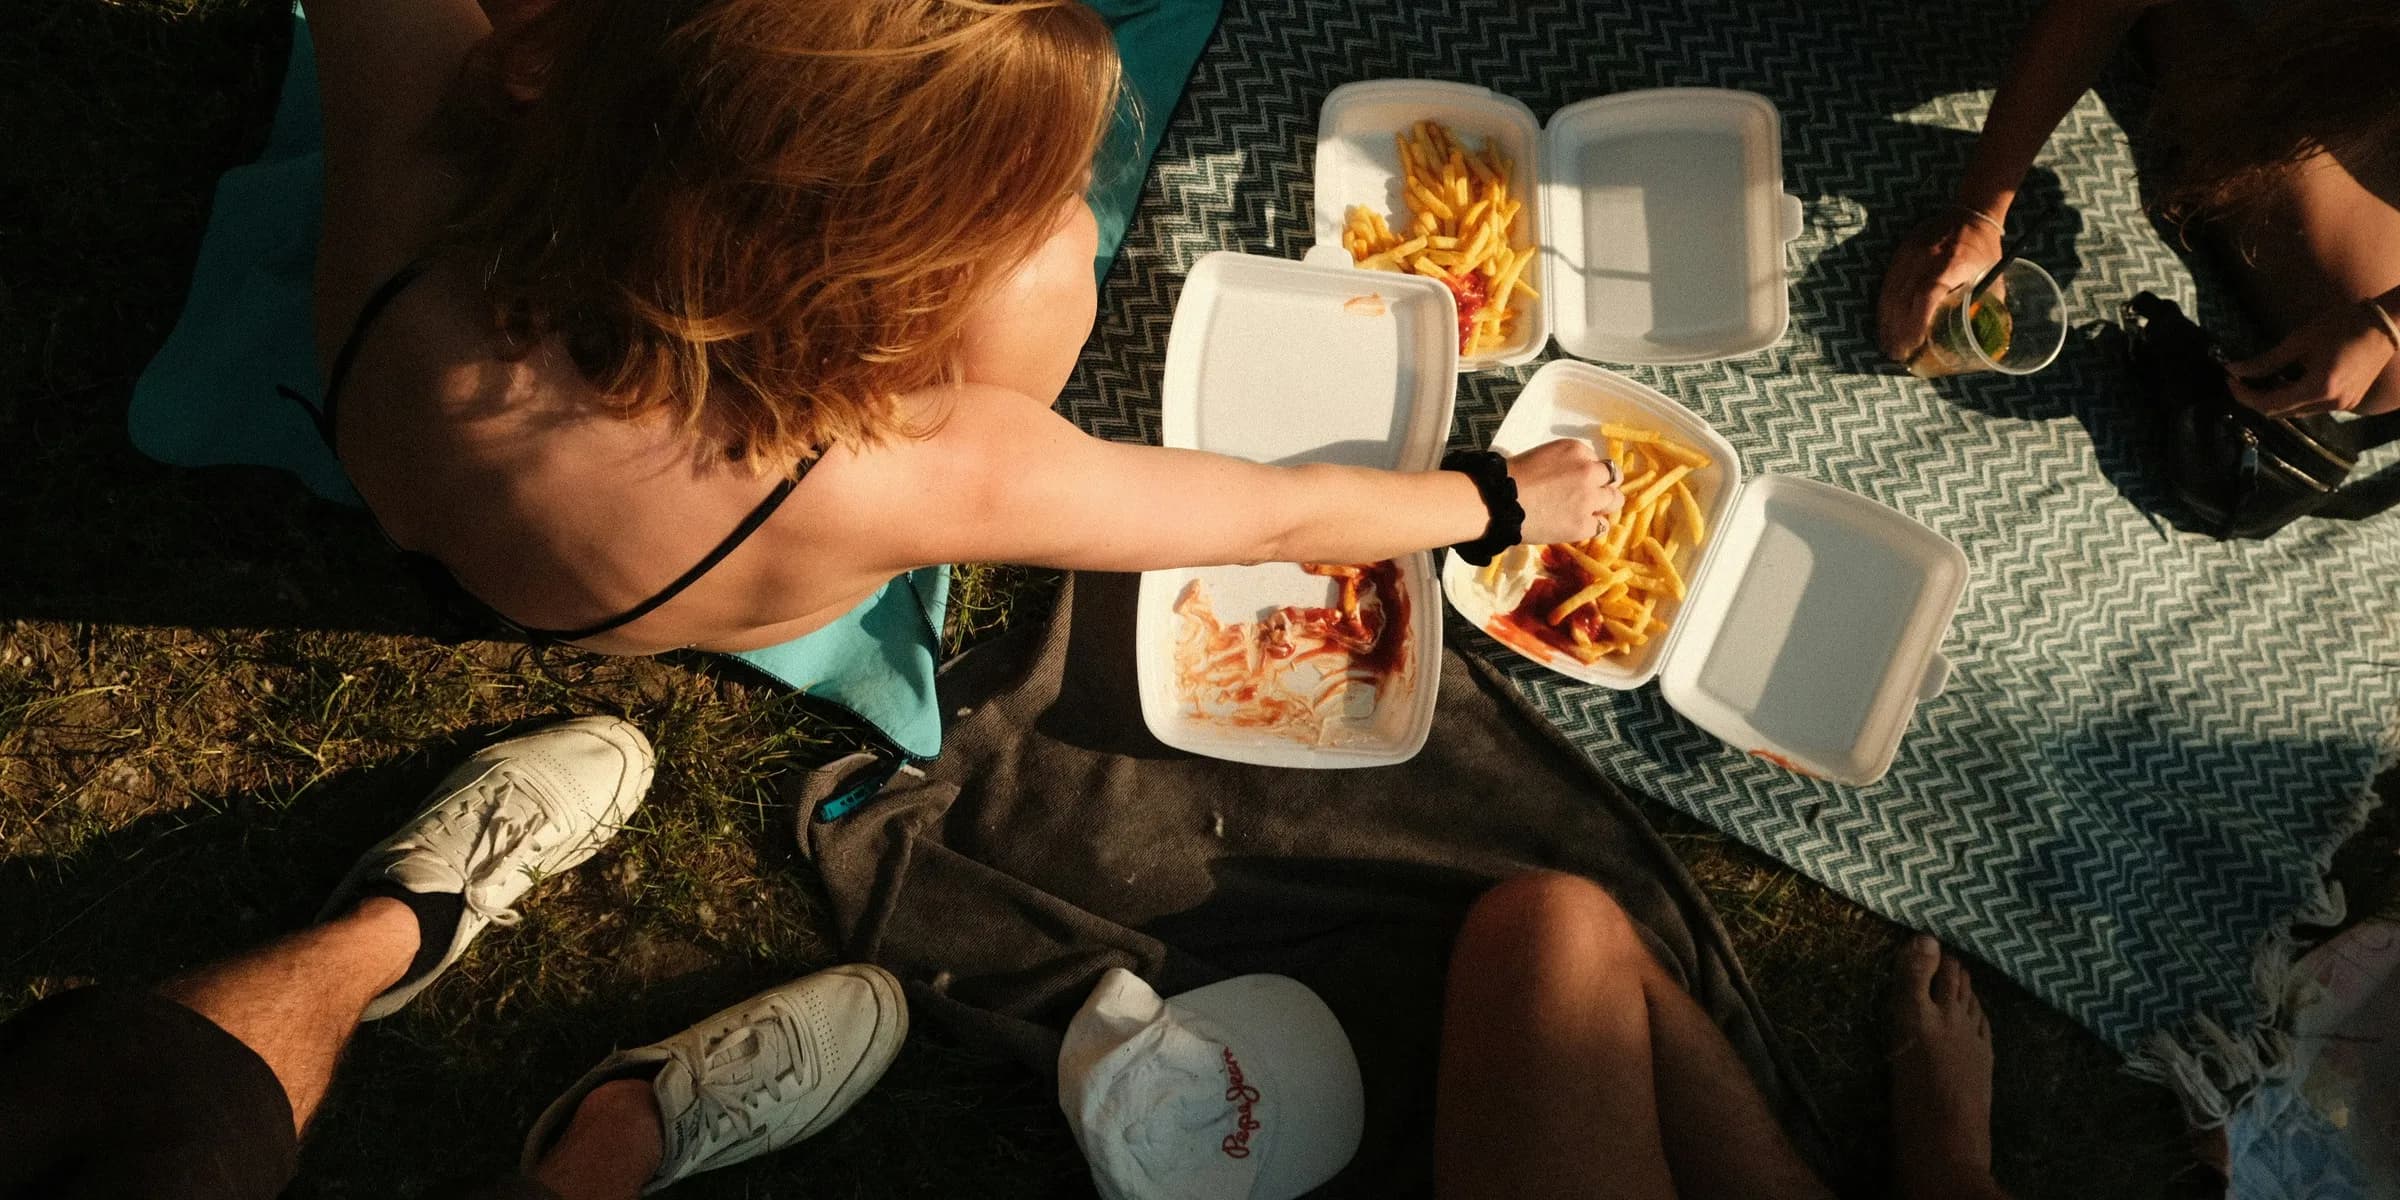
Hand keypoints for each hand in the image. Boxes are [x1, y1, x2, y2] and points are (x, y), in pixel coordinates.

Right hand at [1506, 439, 1624, 544]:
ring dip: (1604, 505)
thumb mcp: (1542, 456)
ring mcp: (1589, 499)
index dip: (1589, 472)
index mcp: (1576, 450)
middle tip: (1590, 496)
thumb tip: (1573, 478)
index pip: (1596, 460)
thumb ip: (1565, 463)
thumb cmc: (1510, 477)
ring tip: (1588, 512)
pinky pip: (1601, 526)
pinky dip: (1592, 526)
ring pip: (1615, 500)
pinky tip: (1577, 526)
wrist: (1498, 502)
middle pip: (1613, 477)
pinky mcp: (1584, 524)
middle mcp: (1588, 471)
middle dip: (1604, 485)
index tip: (1576, 480)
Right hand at [1878, 208, 2004, 362]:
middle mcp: (1925, 259)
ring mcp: (1909, 255)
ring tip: (1889, 345)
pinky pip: (1887, 285)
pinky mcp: (1900, 254)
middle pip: (1903, 300)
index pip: (1926, 297)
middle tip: (1898, 356)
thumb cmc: (1985, 251)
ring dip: (1887, 323)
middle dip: (1898, 331)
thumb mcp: (1992, 278)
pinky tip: (1885, 324)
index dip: (1916, 324)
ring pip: (1891, 294)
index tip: (1913, 347)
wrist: (1971, 214)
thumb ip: (1985, 307)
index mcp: (1950, 264)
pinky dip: (1885, 308)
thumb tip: (1983, 339)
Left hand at [2226, 303, 2398, 418]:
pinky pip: (2313, 407)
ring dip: (2275, 400)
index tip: (2229, 380)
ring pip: (2296, 412)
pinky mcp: (2349, 402)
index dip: (2245, 396)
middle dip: (2256, 399)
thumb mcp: (2299, 341)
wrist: (2386, 324)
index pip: (2270, 405)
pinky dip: (2295, 397)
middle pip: (2281, 413)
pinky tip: (2285, 381)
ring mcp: (2343, 406)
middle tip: (2239, 380)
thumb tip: (2234, 370)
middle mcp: (2331, 404)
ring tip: (2259, 380)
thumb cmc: (2342, 325)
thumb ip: (2266, 361)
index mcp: (2319, 389)